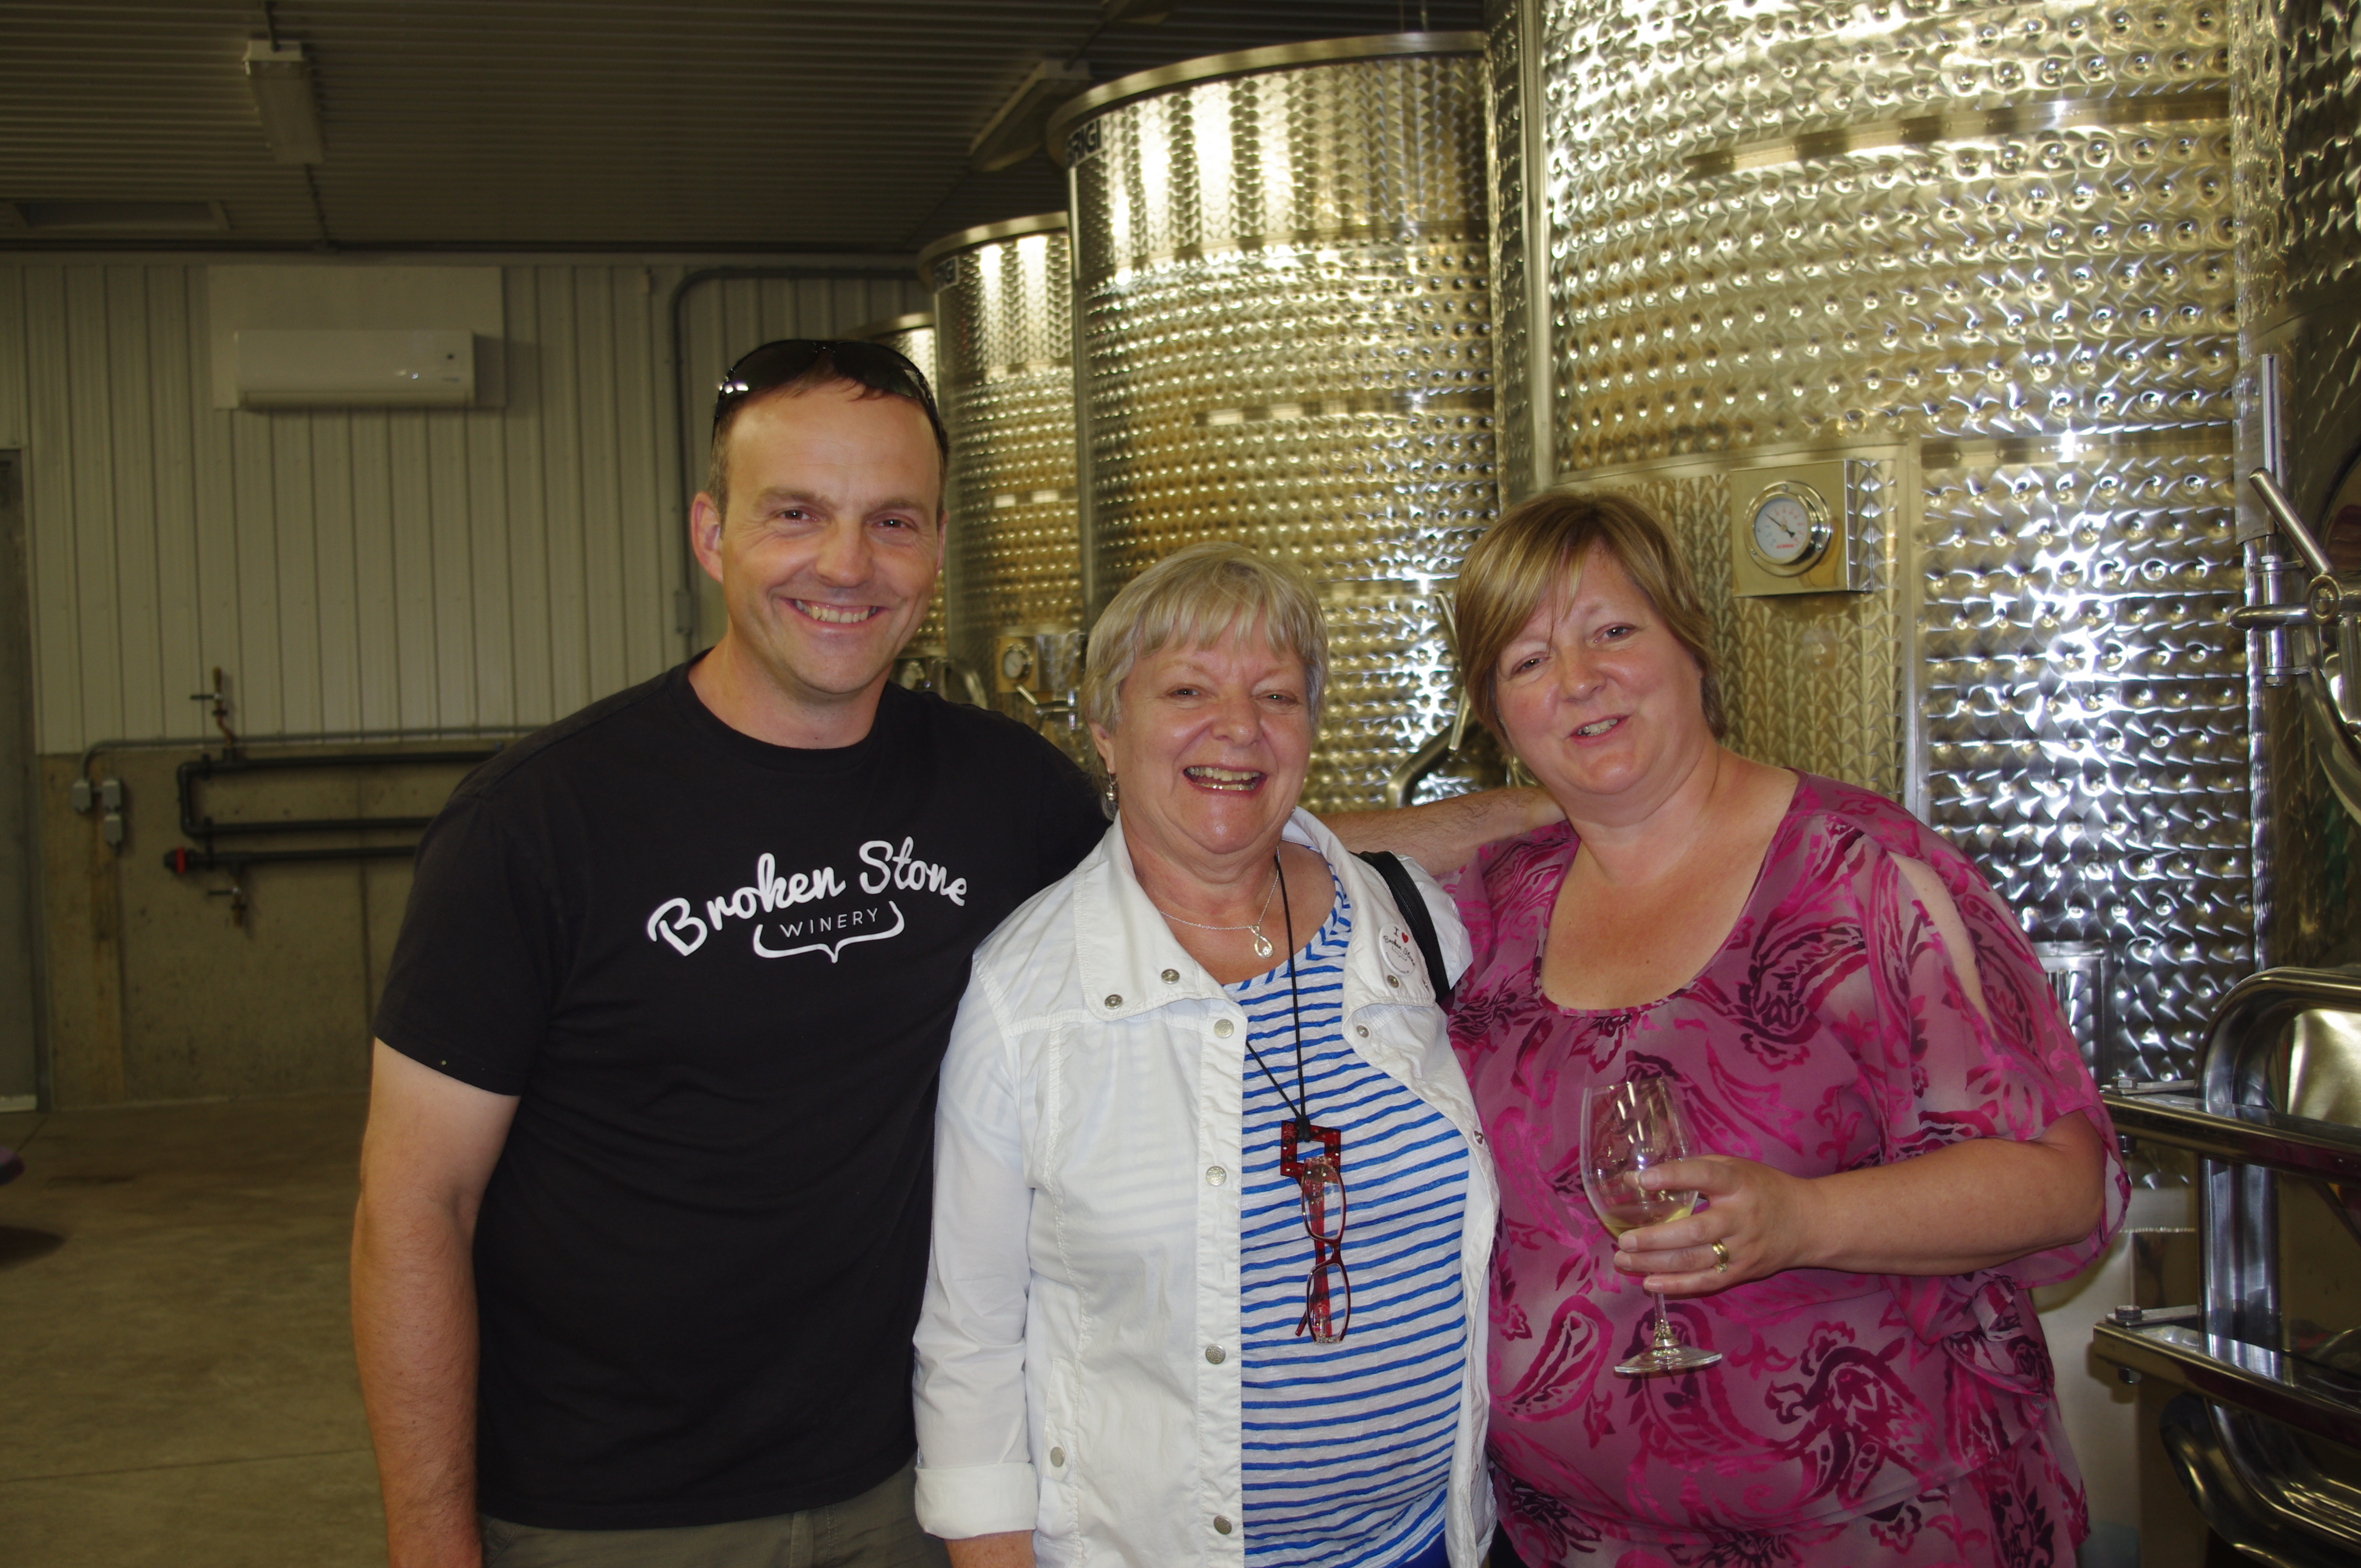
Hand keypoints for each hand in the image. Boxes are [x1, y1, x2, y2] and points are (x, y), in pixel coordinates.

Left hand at [1611, 1155, 1818, 1296]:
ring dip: (1655, 1264)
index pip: (1703, 1176)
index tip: (1640, 1179)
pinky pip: (1706, 1282)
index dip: (1672, 1177)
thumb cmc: (1763, 1188)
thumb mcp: (1735, 1167)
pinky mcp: (1743, 1272)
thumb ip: (1695, 1169)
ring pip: (1694, 1261)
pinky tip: (1650, 1283)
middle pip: (1694, 1231)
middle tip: (1624, 1240)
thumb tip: (1641, 1177)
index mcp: (1738, 1183)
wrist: (1808, 1223)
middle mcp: (1741, 1217)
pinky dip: (1676, 1286)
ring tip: (1624, 1260)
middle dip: (1654, 1238)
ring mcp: (1743, 1249)